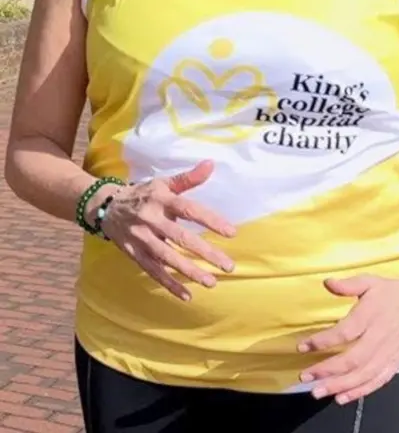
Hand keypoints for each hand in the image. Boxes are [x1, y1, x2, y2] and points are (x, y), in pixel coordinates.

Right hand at [97, 161, 235, 300]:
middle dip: (206, 253)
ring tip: (211, 282)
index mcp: (161, 199)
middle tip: (228, 266)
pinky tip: (187, 295)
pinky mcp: (134, 253)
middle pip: (181, 238)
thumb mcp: (163, 183)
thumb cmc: (143, 194)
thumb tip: (211, 164)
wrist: (106, 206)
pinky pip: (153, 271)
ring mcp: (141, 238)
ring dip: (190, 271)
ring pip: (167, 258)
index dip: (210, 220)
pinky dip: (169, 284)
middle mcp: (151, 219)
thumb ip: (188, 178)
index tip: (231, 233)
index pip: (189, 210)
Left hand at [298, 268, 398, 403]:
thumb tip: (326, 282)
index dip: (322, 341)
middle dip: (326, 370)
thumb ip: (348, 284)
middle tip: (305, 376)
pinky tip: (342, 397)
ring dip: (339, 386)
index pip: (344, 332)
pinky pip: (376, 382)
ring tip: (318, 391)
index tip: (302, 347)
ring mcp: (389, 353)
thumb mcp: (371, 281)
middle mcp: (379, 337)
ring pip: (362, 375)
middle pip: (351, 360)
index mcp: (371, 315)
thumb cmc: (394, 292)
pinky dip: (359, 392)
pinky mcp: (395, 363)